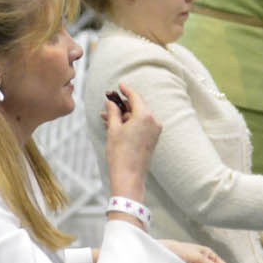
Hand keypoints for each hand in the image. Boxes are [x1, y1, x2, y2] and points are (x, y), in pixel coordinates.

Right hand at [104, 81, 161, 201]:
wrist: (129, 177)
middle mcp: (153, 121)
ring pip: (139, 116)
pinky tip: (116, 125)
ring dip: (125, 115)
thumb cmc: (120, 154)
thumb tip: (111, 103)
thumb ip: (113, 113)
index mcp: (144, 116)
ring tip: (107, 117)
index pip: (135, 96)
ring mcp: (155, 131)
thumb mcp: (113, 130)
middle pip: (138, 105)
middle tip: (109, 103)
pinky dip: (130, 123)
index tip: (119, 86)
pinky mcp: (153, 139)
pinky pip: (142, 125)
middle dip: (123, 104)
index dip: (126, 90)